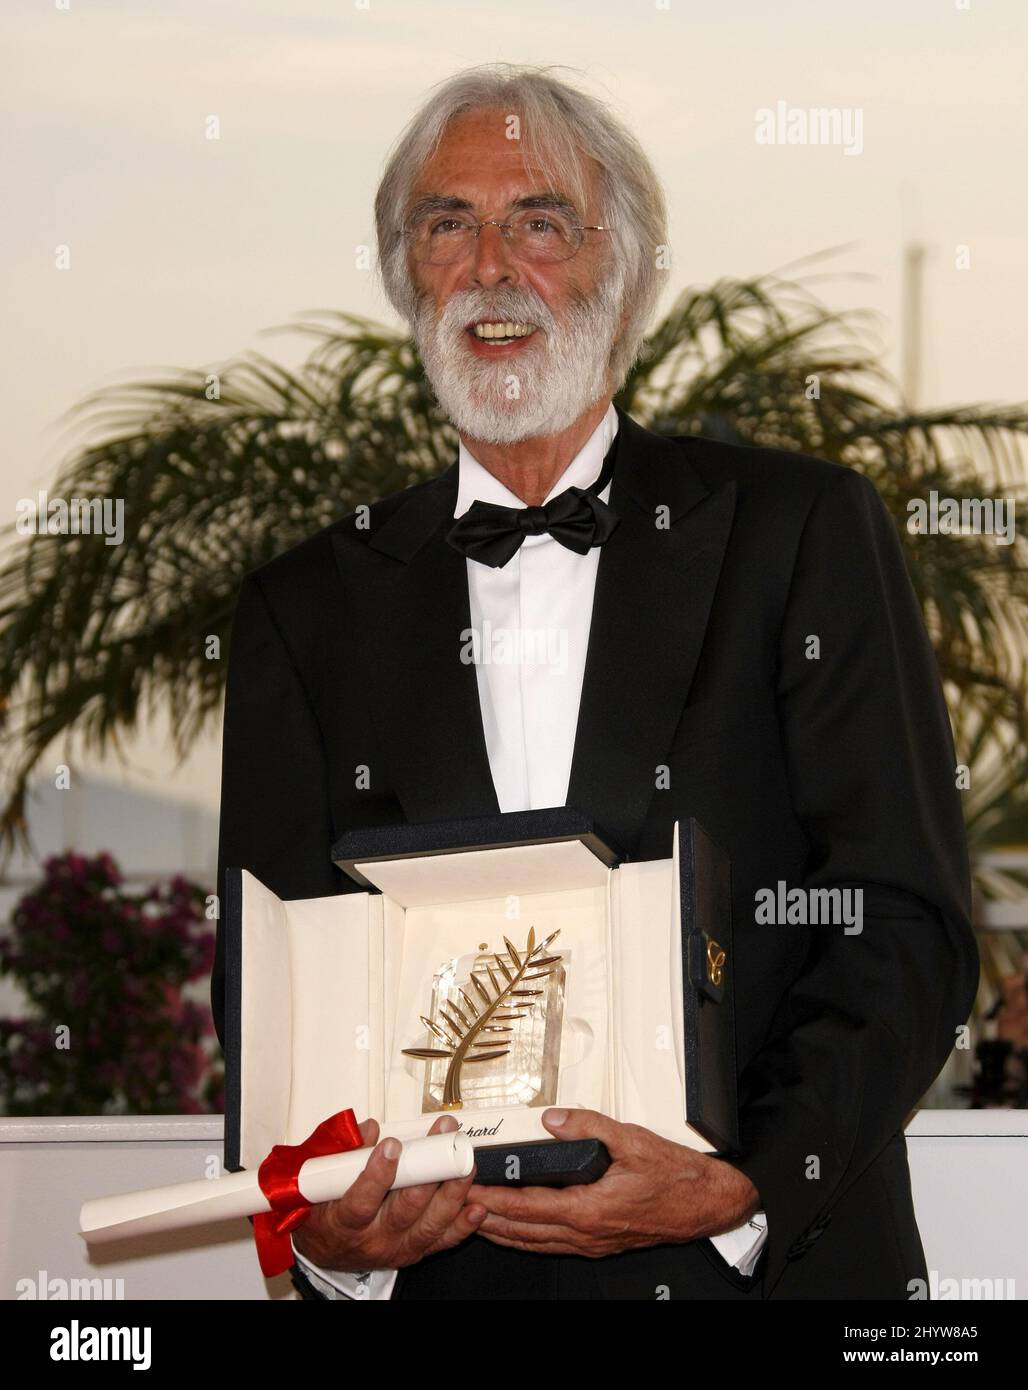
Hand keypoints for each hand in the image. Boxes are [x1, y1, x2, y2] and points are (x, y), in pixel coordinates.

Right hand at [291, 1114, 485, 1271]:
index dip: (378, 1174)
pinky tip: (475, 1206)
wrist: (327, 1250)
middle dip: (428, 1171)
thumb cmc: (323, 1212)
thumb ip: (342, 1151)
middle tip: (442, 1139)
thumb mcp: (318, 1180)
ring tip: (465, 1164)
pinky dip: (462, 1225)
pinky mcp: (415, 1252)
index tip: (393, 1145)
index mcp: (344, 1222)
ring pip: (429, 1224)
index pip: (361, 1201)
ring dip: (451, 1192)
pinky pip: (443, 1241)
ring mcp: (397, 1247)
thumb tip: (369, 1128)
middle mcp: (373, 1239)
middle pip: (405, 1210)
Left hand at [467, 1107, 760, 1257]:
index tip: (472, 1187)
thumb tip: (553, 1119)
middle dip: (488, 1218)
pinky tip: (517, 1230)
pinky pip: (552, 1244)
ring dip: (502, 1232)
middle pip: (525, 1231)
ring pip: (535, 1243)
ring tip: (475, 1218)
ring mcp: (593, 1241)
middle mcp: (588, 1232)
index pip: (529, 1207)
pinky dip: (527, 1238)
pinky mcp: (599, 1242)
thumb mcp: (632, 1139)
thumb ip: (588, 1126)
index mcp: (592, 1208)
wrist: (705, 1203)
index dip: (496, 1198)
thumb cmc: (675, 1177)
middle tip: (459, 1203)